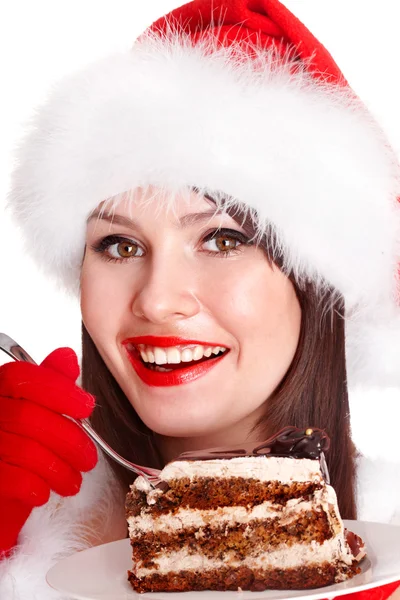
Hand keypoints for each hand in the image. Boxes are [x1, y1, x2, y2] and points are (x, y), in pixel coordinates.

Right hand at [0, 348, 97, 555]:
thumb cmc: (16, 454)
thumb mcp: (35, 413)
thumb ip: (49, 384)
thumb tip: (67, 356)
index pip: (22, 377)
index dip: (59, 390)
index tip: (87, 406)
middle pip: (28, 417)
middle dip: (69, 439)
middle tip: (89, 458)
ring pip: (25, 450)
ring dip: (59, 469)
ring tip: (73, 481)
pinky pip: (12, 478)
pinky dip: (35, 487)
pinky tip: (44, 493)